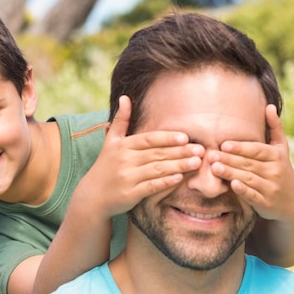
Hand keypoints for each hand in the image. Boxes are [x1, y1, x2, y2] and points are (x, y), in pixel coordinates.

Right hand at [79, 96, 203, 218]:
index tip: (185, 137)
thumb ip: (120, 120)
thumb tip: (125, 97)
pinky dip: (165, 182)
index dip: (167, 137)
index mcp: (122, 146)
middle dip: (180, 152)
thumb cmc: (106, 166)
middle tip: (200, 150)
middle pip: (156, 154)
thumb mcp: (110, 142)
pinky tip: (180, 179)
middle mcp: (124, 160)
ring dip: (178, 166)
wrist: (93, 196)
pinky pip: (151, 187)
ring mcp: (127, 178)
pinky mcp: (130, 194)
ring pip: (157, 169)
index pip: (148, 139)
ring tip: (196, 163)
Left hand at [209, 104, 293, 220]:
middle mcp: (275, 171)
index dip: (240, 147)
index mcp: (276, 156)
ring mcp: (271, 188)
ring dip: (231, 173)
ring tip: (214, 168)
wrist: (293, 201)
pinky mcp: (266, 203)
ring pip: (248, 178)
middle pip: (249, 164)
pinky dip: (243, 190)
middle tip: (211, 155)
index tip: (224, 144)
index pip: (256, 150)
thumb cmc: (282, 168)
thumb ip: (275, 127)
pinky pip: (253, 196)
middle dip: (229, 159)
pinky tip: (232, 185)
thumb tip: (270, 106)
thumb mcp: (282, 148)